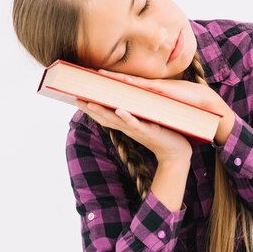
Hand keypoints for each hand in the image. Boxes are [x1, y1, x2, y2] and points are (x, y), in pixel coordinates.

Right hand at [75, 99, 192, 163]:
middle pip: (105, 117)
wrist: (176, 153)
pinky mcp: (149, 131)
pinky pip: (137, 124)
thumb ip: (135, 116)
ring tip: (90, 102)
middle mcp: (129, 128)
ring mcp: (138, 130)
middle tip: (75, 98)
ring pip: (117, 120)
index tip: (77, 98)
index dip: (91, 108)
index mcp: (127, 125)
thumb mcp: (145, 123)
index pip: (105, 116)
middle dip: (90, 108)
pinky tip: (119, 110)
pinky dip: (128, 117)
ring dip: (103, 111)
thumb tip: (126, 105)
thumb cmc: (162, 136)